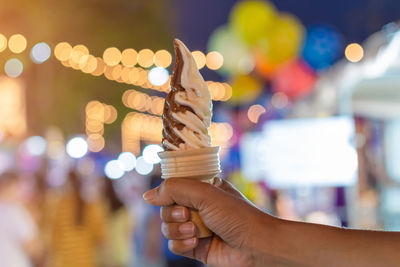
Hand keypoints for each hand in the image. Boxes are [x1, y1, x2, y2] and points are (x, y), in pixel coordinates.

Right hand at [143, 178, 274, 266]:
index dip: (168, 191)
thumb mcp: (205, 193)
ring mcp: (196, 227)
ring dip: (177, 229)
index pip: (173, 186)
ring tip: (195, 231)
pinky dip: (181, 244)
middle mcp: (197, 207)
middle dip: (173, 213)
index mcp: (201, 189)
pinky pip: (174, 245)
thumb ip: (174, 189)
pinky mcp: (195, 247)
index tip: (173, 195)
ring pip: (167, 227)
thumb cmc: (236, 215)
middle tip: (188, 214)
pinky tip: (196, 242)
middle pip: (166, 208)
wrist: (256, 247)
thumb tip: (147, 196)